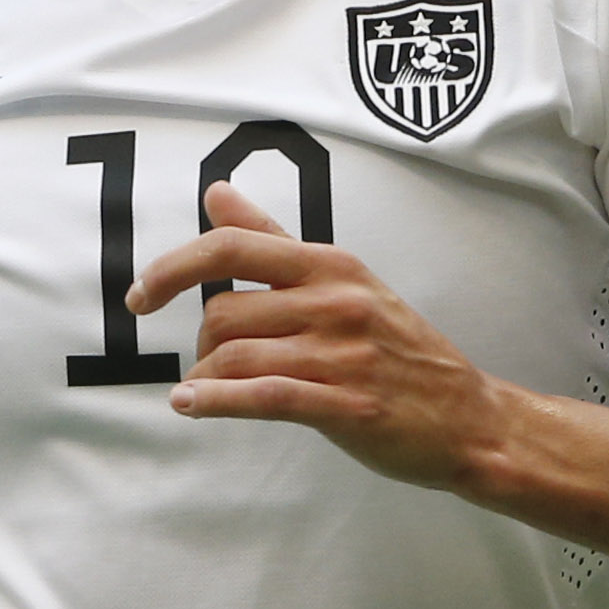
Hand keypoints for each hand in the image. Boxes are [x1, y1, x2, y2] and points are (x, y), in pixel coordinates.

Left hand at [127, 183, 508, 488]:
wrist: (470, 417)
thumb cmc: (400, 350)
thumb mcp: (344, 281)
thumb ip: (272, 240)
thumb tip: (215, 192)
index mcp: (331, 266)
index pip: (231, 248)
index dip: (171, 268)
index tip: (138, 295)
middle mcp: (336, 302)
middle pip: (222, 312)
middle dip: (200, 343)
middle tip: (209, 362)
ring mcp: (343, 355)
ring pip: (235, 357)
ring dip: (205, 378)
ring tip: (205, 390)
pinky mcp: (346, 406)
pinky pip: (261, 396)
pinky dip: (214, 401)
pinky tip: (190, 404)